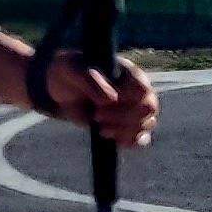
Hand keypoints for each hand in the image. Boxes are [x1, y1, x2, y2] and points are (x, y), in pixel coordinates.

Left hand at [41, 56, 158, 147]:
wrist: (62, 90)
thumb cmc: (68, 73)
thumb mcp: (70, 69)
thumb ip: (89, 80)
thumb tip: (111, 99)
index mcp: (128, 72)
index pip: (143, 88)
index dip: (127, 98)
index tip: (103, 102)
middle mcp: (138, 91)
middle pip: (149, 108)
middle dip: (123, 117)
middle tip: (97, 115)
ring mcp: (136, 110)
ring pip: (147, 124)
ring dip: (123, 130)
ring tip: (100, 127)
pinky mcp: (130, 127)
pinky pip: (142, 139)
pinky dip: (129, 142)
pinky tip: (110, 137)